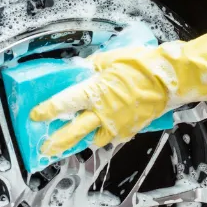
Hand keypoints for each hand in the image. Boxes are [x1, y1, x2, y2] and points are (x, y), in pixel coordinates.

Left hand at [29, 26, 206, 156]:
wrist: (171, 79)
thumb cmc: (143, 65)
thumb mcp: (113, 58)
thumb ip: (95, 67)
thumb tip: (85, 69)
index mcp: (95, 92)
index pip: (64, 103)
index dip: (47, 111)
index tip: (36, 116)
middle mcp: (103, 112)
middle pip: (74, 131)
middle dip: (58, 141)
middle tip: (46, 148)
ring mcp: (118, 123)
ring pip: (96, 138)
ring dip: (85, 139)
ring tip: (78, 140)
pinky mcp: (132, 128)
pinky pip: (115, 136)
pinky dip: (108, 135)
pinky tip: (107, 131)